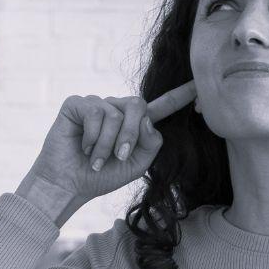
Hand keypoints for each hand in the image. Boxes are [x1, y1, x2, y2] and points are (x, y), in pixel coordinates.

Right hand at [25, 82, 196, 212]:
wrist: (68, 185)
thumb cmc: (100, 177)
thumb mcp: (136, 165)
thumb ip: (151, 142)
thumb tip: (147, 118)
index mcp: (135, 125)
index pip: (162, 105)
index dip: (181, 95)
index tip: (200, 84)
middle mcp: (117, 111)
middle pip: (138, 105)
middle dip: (130, 134)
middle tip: (118, 156)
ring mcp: (96, 106)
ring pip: (115, 113)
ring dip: (107, 143)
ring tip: (94, 159)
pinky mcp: (76, 105)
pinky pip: (95, 112)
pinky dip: (92, 136)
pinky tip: (82, 147)